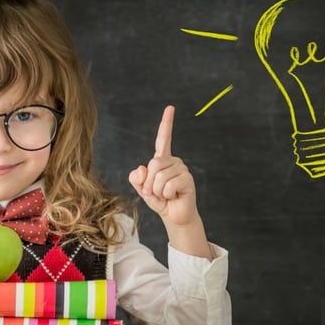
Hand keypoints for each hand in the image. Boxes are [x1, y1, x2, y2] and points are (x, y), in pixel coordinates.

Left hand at [129, 106, 211, 259]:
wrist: (174, 216)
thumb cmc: (160, 200)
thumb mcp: (142, 189)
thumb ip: (136, 178)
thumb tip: (141, 169)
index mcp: (162, 160)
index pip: (163, 139)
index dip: (166, 123)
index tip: (170, 108)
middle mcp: (174, 161)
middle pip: (153, 164)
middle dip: (149, 183)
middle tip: (154, 193)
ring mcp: (182, 169)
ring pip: (159, 177)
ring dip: (157, 191)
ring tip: (165, 195)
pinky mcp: (188, 180)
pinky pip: (168, 186)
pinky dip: (166, 195)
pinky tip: (174, 197)